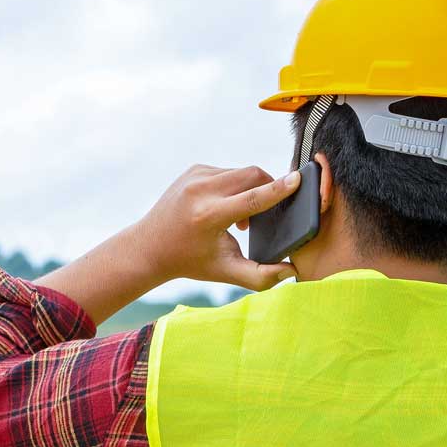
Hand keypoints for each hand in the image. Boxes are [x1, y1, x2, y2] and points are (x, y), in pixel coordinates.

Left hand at [32, 165, 300, 325]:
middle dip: (268, 188)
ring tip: (242, 218)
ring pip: (242, 172)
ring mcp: (195, 176)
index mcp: (208, 215)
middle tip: (269, 212)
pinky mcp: (194, 169)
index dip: (277, 189)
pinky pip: (228, 171)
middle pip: (252, 176)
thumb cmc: (190, 261)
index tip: (297, 179)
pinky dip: (236, 186)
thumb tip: (292, 272)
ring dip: (252, 189)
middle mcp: (200, 191)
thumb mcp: (225, 272)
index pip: (251, 198)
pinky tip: (228, 207)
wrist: (149, 247)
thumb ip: (260, 276)